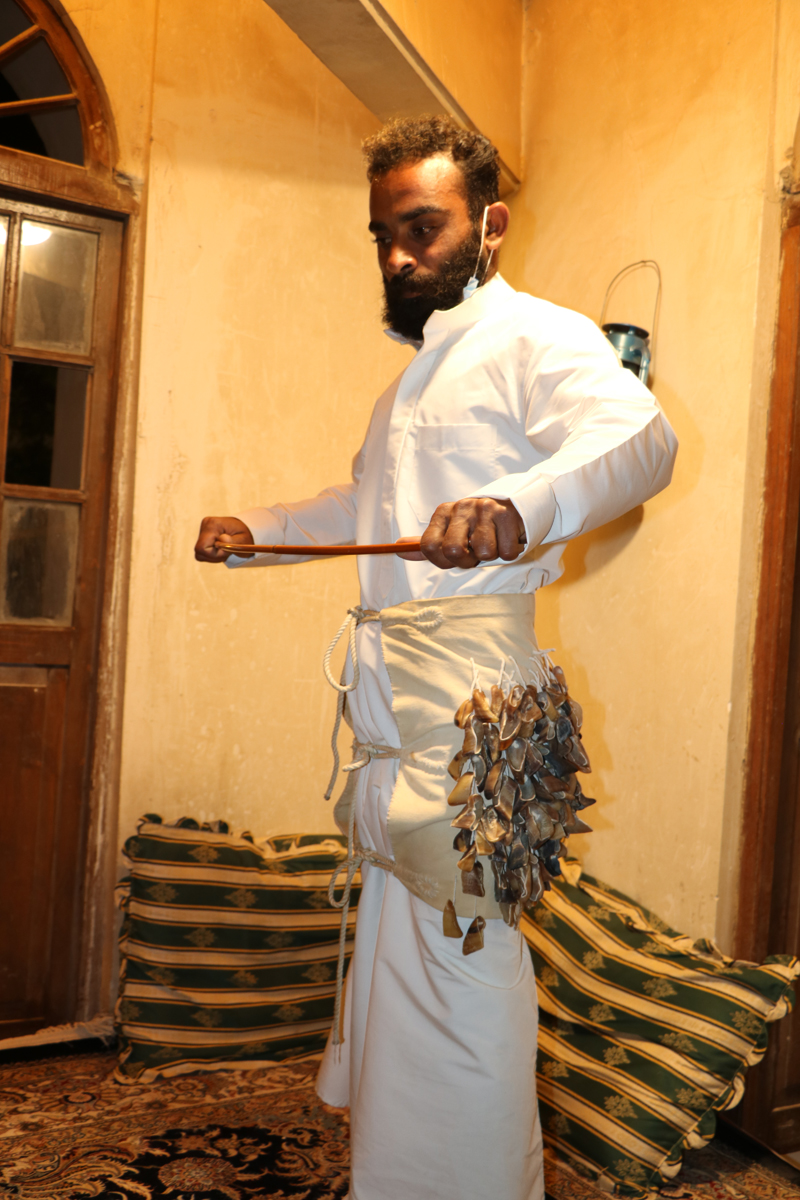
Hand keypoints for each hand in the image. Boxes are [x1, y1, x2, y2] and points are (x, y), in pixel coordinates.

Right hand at [194, 516, 254, 561]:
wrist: (244, 528)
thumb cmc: (245, 535)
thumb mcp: (243, 540)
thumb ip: (232, 541)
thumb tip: (222, 539)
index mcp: (214, 524)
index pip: (202, 547)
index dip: (214, 554)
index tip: (226, 550)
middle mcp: (205, 524)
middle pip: (199, 551)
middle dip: (214, 556)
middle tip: (227, 551)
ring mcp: (202, 529)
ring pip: (199, 553)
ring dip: (213, 556)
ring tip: (224, 549)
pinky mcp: (202, 533)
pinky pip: (201, 552)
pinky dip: (211, 554)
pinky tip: (219, 549)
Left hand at [407, 497, 524, 569]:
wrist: (511, 506)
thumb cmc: (475, 526)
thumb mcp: (449, 531)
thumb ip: (426, 544)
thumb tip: (399, 548)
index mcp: (443, 513)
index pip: (428, 547)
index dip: (441, 561)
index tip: (452, 559)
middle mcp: (461, 507)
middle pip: (453, 551)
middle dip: (466, 561)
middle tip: (475, 554)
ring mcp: (484, 509)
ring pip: (484, 553)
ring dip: (491, 556)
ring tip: (492, 542)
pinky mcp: (506, 515)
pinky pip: (506, 552)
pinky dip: (509, 553)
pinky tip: (505, 539)